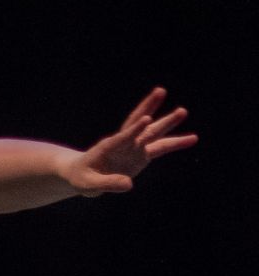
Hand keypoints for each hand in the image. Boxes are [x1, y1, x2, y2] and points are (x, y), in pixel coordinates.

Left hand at [67, 87, 196, 195]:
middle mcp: (123, 143)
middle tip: (160, 91)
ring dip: (167, 122)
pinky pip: (161, 147)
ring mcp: (134, 148)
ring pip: (152, 132)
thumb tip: (129, 184)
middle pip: (139, 125)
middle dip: (149, 108)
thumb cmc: (81, 177)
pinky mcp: (141, 155)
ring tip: (183, 110)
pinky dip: (176, 143)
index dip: (134, 129)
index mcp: (107, 147)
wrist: (81, 175)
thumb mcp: (88, 184)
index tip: (146, 119)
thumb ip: (107, 184)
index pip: (123, 136)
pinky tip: (193, 138)